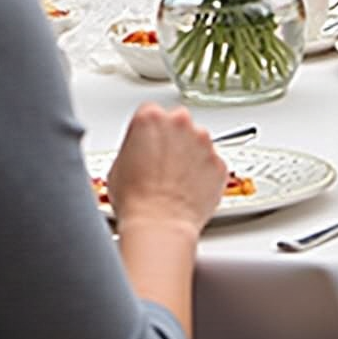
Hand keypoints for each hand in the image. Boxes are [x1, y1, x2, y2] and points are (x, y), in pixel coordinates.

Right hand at [107, 104, 226, 235]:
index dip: (147, 132)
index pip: (150, 113)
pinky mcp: (220, 162)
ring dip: (189, 156)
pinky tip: (189, 190)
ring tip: (174, 181)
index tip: (147, 144)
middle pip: (178, 123)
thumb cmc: (136, 200)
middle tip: (161, 165)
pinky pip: (212, 164)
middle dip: (172, 140)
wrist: (159, 225)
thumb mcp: (118, 165)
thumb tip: (139, 153)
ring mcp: (204, 142)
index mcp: (151, 117)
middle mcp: (181, 123)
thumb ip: (133, 147)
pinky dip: (204, 174)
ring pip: (198, 142)